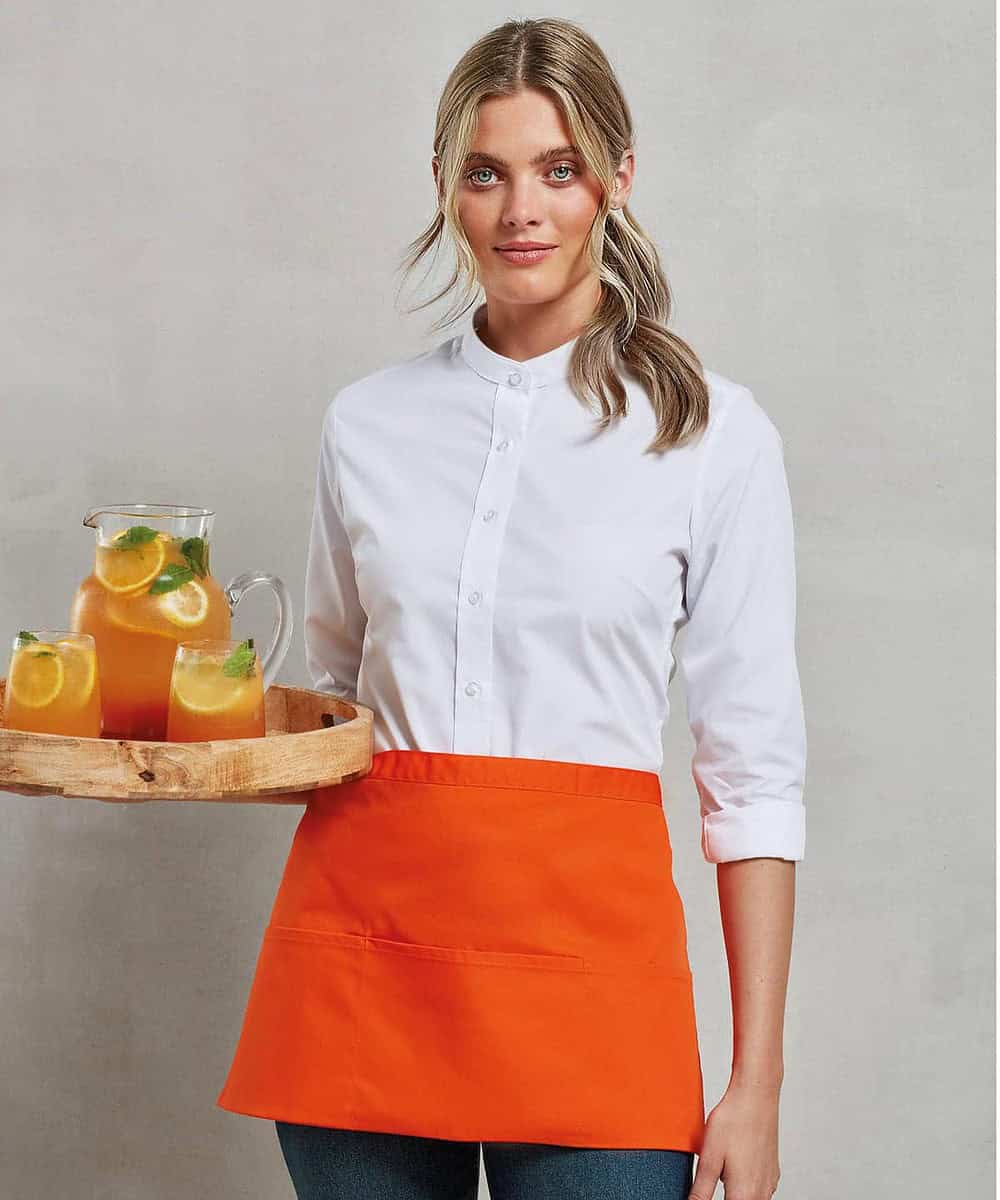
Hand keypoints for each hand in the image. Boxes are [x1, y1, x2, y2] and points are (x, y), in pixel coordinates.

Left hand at [689, 1077, 781, 1198]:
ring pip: (749, 1199)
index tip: (702, 1194)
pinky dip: (745, 1185)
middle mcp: (761, 1193)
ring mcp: (769, 1183)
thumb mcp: (709, 1157)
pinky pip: (758, 1189)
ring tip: (723, 1169)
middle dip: (724, 1197)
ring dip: (734, 1194)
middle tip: (714, 1176)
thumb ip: (701, 1190)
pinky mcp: (772, 1173)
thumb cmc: (734, 1120)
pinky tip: (734, 1165)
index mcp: (744, 1194)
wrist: (756, 1096)